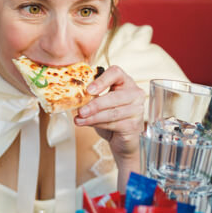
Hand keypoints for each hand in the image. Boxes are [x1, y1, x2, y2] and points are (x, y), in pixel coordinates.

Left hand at [73, 66, 145, 187]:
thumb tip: (74, 97)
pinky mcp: (134, 125)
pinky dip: (98, 124)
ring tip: (79, 119)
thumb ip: (92, 97)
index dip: (102, 80)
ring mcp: (137, 110)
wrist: (122, 138)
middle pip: (114, 96)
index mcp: (126, 82)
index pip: (116, 73)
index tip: (88, 90)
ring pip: (113, 113)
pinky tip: (87, 124)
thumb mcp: (102, 102)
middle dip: (95, 104)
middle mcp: (135, 94)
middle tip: (80, 111)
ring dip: (93, 117)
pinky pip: (114, 124)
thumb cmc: (111, 116)